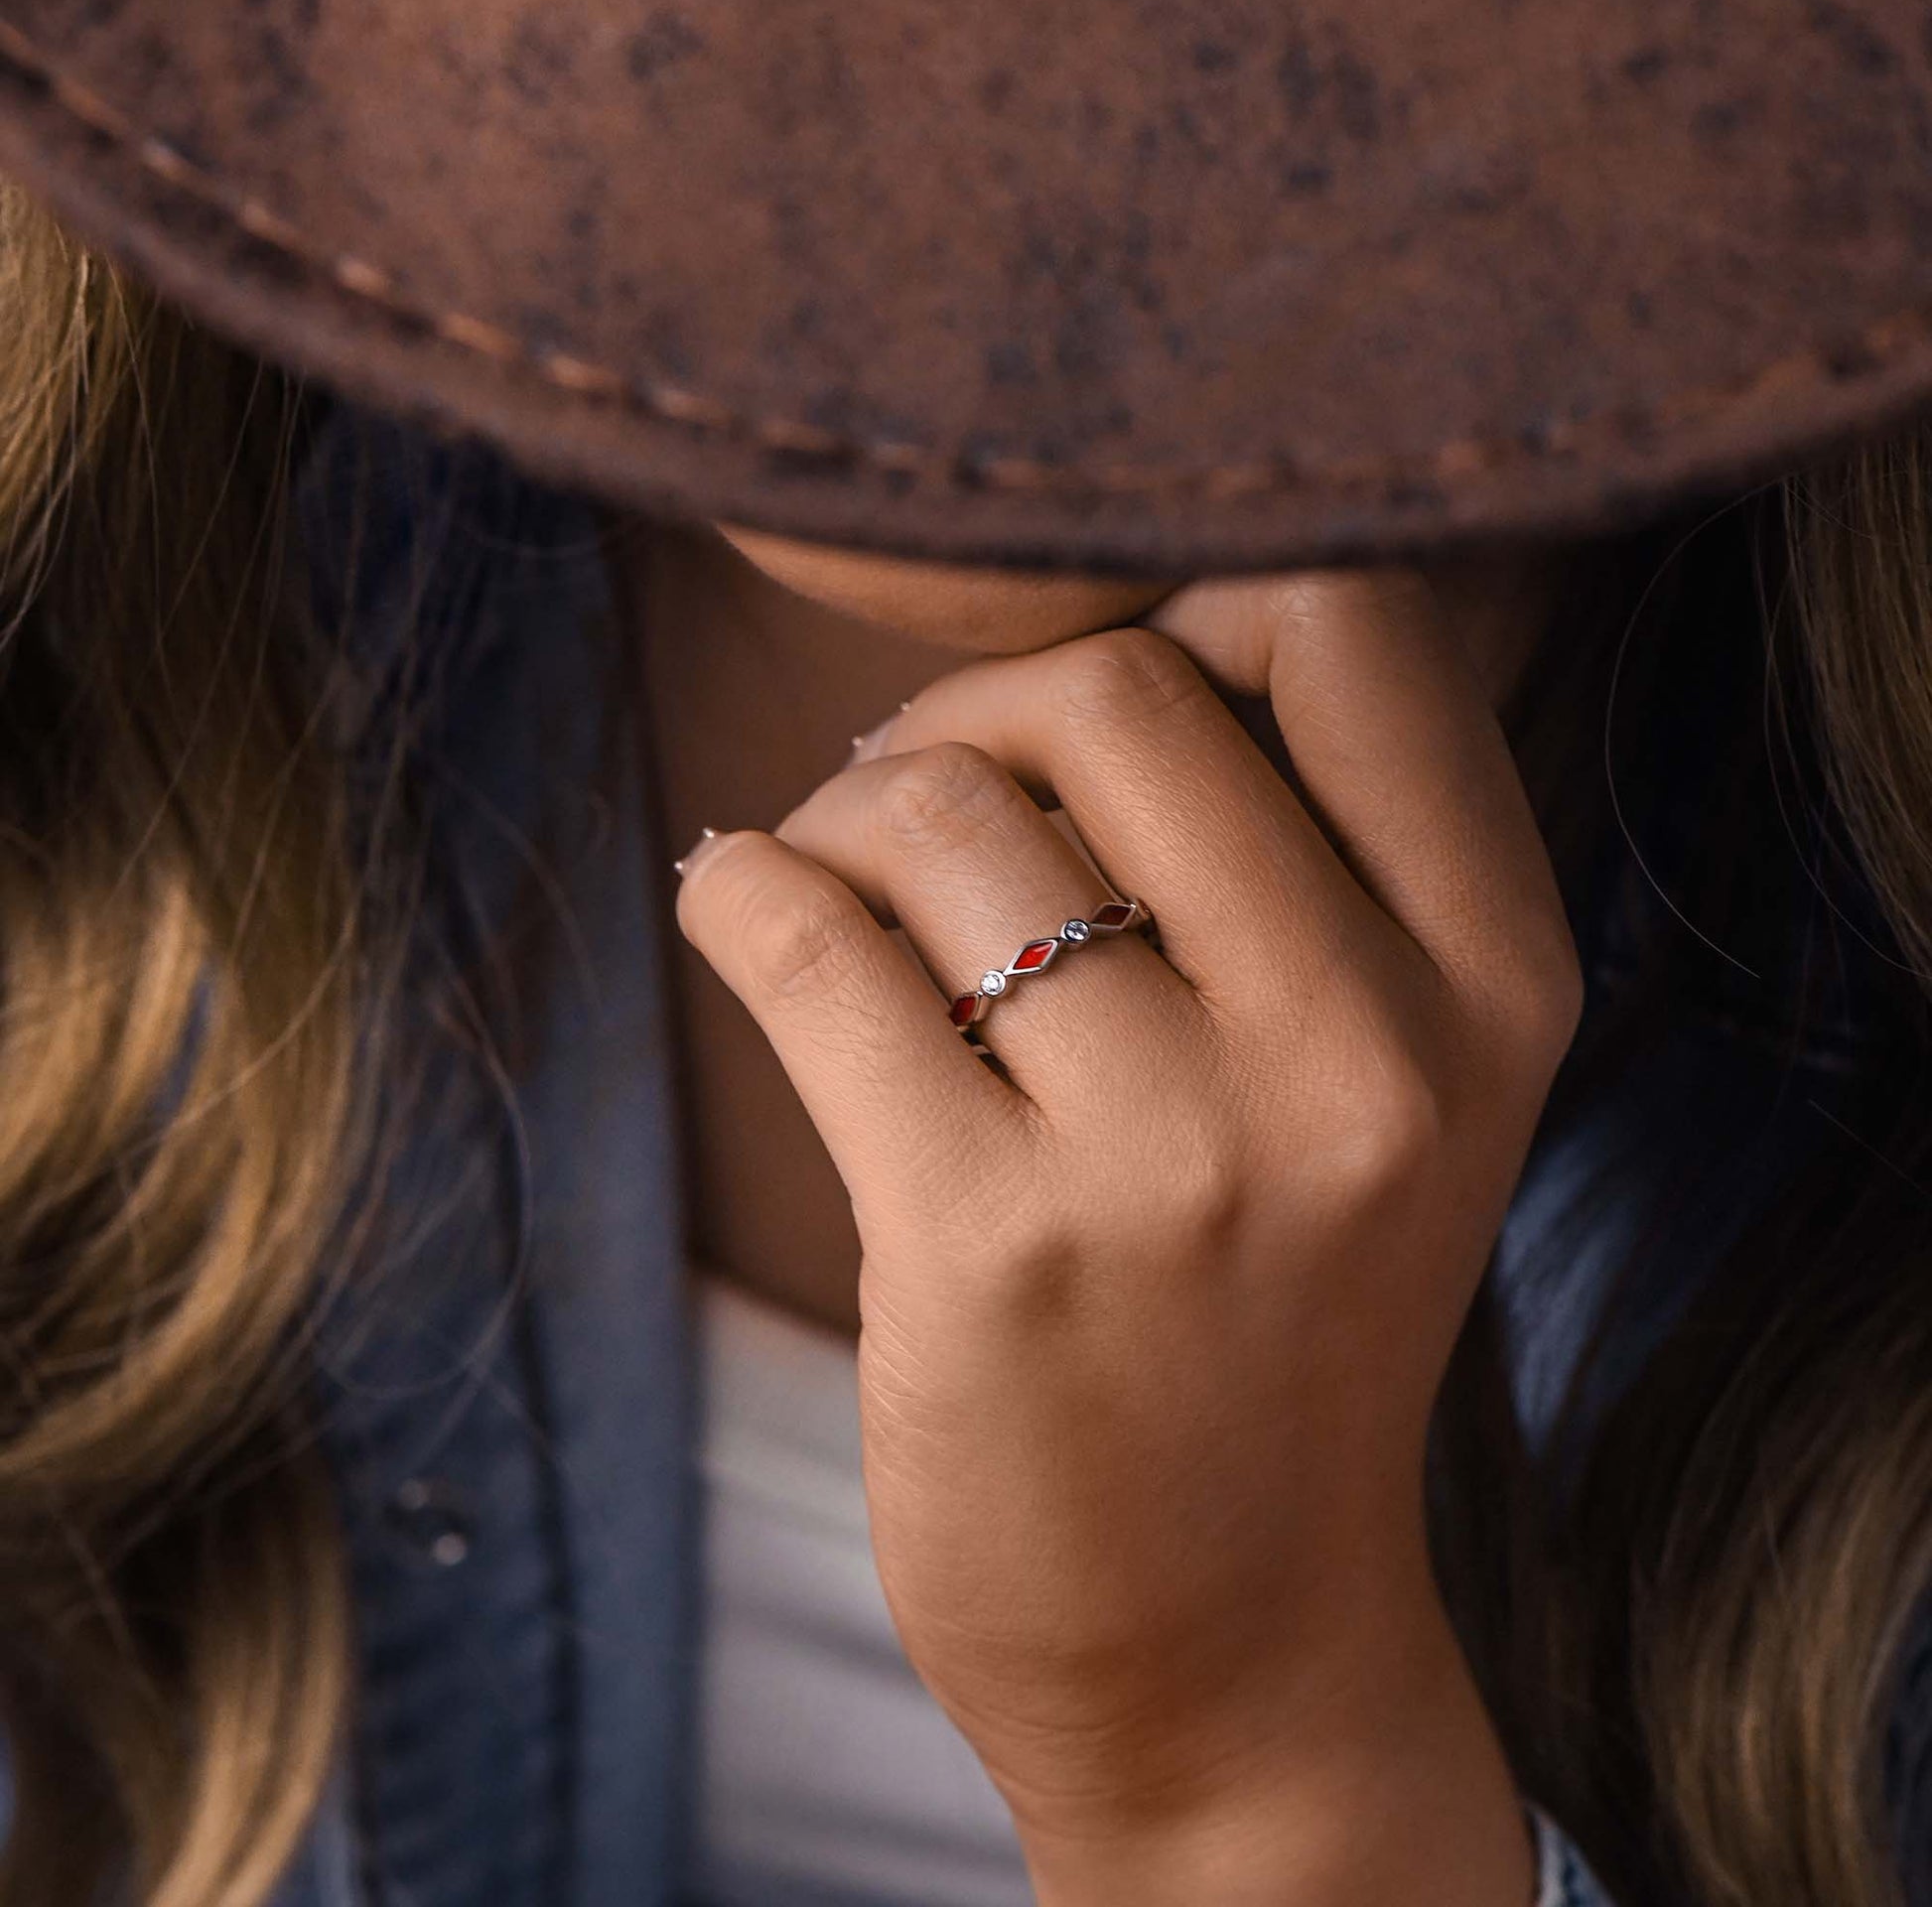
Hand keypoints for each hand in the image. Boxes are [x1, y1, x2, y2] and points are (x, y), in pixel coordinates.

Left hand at [671, 568, 1580, 1900]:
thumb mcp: (1388, 1086)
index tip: (1087, 712)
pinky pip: (806, 938)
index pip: (1349, 622)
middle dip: (974, 708)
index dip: (1187, 605)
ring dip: (844, 811)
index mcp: (1490, 979)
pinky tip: (735, 906)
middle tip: (913, 794)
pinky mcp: (990, 1248)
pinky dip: (737, 886)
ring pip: (943, 807)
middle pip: (1116, 688)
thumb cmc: (1278, 1321)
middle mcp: (1365, 1052)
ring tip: (833, 885)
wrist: (1232, 1649)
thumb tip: (1062, 639)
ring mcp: (1180, 1157)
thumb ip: (1296, 858)